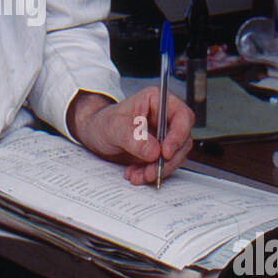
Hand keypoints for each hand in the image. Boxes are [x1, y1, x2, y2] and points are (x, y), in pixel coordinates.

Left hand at [66, 88, 193, 185]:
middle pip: (182, 140)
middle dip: (167, 160)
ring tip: (139, 175)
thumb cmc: (103, 122)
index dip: (178, 135)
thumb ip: (134, 138)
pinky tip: (136, 174)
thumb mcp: (114, 127)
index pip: (182, 116)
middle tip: (152, 171)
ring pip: (175, 156)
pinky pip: (164, 165)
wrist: (94, 135)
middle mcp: (164, 117)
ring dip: (159, 170)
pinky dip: (152, 173)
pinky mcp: (159, 151)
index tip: (165, 152)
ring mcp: (164, 135)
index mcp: (157, 101)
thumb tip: (154, 150)